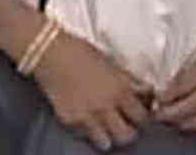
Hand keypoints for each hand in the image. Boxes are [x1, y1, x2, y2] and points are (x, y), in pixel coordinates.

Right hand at [32, 33, 151, 149]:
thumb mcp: (113, 64)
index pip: (142, 117)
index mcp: (120, 90)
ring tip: (106, 128)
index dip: (142, 117)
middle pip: (127, 135)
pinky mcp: (70, 120)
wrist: (51, 53)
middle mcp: (106, 106)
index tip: (138, 114)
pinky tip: (88, 121)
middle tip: (124, 124)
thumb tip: (143, 91)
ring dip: (108, 136)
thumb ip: (129, 81)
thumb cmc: (81, 52)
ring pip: (107, 142)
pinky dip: (88, 132)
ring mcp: (87, 116)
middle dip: (129, 131)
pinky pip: (85, 136)